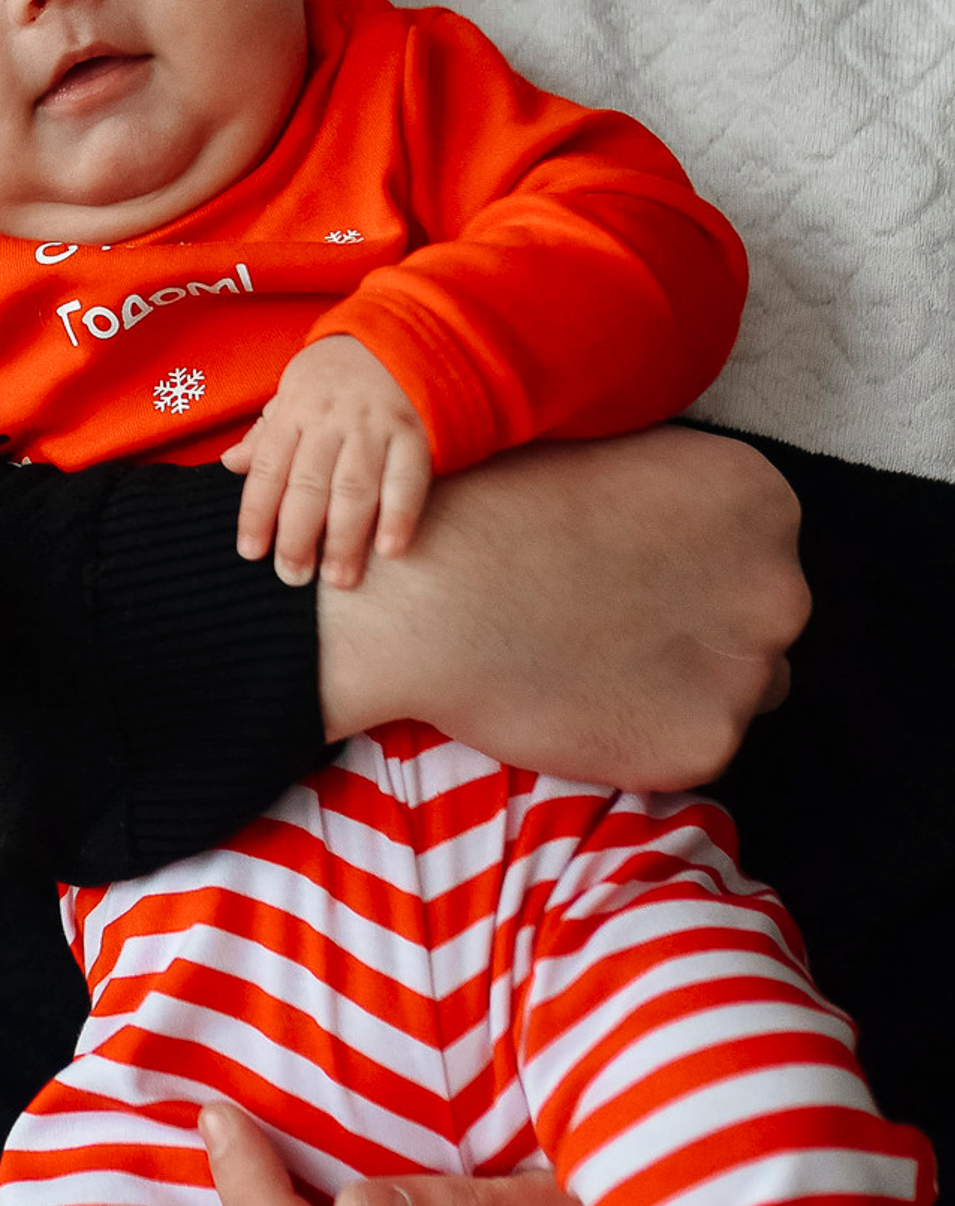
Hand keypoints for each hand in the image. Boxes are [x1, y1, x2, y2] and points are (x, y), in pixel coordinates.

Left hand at [221, 337, 431, 589]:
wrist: (394, 338)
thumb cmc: (332, 378)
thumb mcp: (289, 394)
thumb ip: (265, 435)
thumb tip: (230, 464)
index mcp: (294, 413)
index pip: (268, 469)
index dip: (256, 513)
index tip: (250, 552)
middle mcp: (331, 421)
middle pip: (309, 485)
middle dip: (298, 536)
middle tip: (292, 576)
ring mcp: (374, 427)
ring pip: (355, 487)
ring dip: (345, 538)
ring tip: (337, 579)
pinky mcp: (415, 433)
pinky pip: (407, 478)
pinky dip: (400, 514)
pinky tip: (390, 550)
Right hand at [316, 425, 804, 789]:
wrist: (426, 603)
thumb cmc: (490, 514)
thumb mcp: (599, 459)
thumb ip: (665, 486)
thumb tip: (673, 514)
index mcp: (757, 498)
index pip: (755, 538)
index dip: (689, 556)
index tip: (632, 567)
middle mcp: (778, 584)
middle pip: (760, 612)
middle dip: (697, 619)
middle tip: (610, 621)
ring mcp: (747, 671)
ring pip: (741, 683)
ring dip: (686, 679)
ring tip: (594, 664)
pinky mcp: (705, 746)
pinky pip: (696, 742)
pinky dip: (648, 730)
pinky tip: (583, 701)